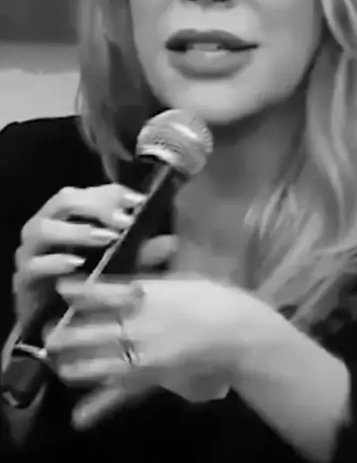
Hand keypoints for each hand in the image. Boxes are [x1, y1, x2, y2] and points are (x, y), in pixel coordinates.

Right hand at [13, 183, 144, 327]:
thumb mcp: (120, 266)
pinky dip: (55, 262)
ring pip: (43, 228)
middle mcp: (46, 225)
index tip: (137, 202)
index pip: (89, 191)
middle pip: (64, 199)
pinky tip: (76, 263)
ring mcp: (30, 252)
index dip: (112, 193)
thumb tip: (171, 242)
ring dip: (76, 230)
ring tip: (105, 238)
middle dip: (94, 205)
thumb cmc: (88, 285)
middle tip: (124, 221)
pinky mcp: (23, 279)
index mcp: (69, 216)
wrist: (54, 326)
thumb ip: (142, 253)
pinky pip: (34, 265)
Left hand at [45, 259, 253, 428]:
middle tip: (49, 331)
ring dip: (72, 364)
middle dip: (64, 332)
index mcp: (143, 294)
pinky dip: (97, 407)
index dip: (76, 292)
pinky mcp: (149, 378)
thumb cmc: (212, 297)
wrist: (237, 332)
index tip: (61, 290)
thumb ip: (154, 269)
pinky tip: (79, 416)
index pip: (98, 293)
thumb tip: (140, 254)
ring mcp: (140, 354)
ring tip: (59, 363)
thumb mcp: (180, 275)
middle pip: (88, 330)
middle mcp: (134, 323)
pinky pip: (118, 393)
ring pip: (94, 362)